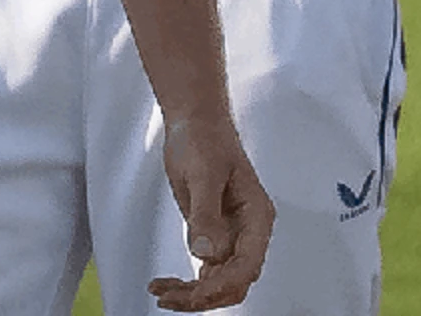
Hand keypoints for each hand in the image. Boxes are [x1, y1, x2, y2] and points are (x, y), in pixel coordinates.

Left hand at [151, 114, 272, 309]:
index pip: (246, 264)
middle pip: (235, 279)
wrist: (194, 122)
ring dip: (194, 293)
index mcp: (257, 216)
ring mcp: (232, 235)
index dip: (222, 283)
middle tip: (171, 298)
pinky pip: (207, 268)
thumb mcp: (201, 174)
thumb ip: (205, 214)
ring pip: (220, 279)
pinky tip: (167, 285)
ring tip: (163, 294)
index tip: (196, 292)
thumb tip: (206, 252)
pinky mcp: (215, 234)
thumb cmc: (203, 139)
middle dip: (205, 295)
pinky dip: (189, 281)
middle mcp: (249, 230)